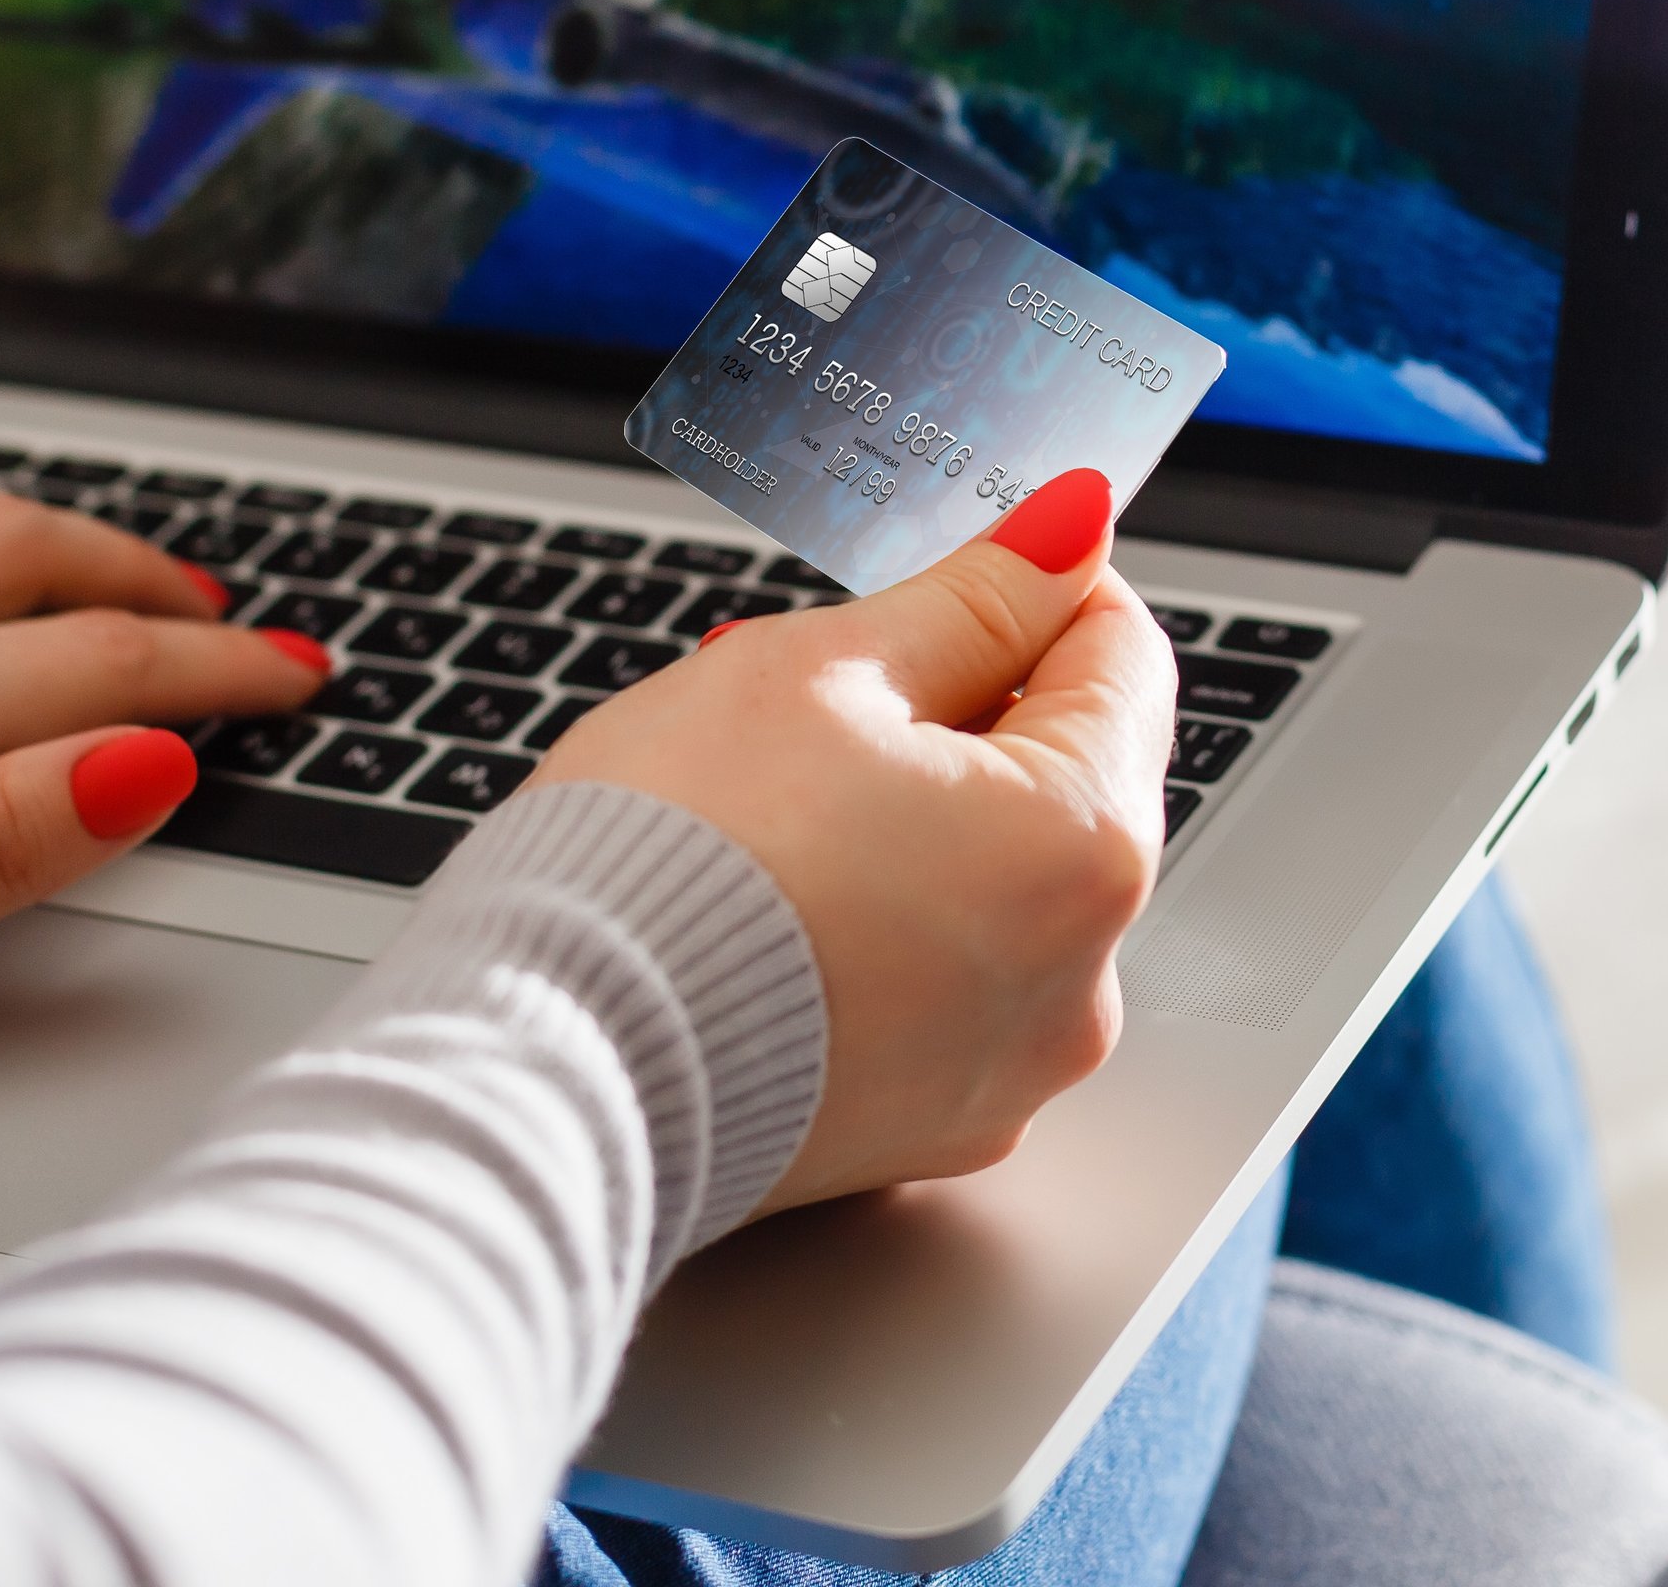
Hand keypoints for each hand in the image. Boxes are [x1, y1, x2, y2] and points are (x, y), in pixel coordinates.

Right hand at [531, 469, 1172, 1210]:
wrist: (544, 1068)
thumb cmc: (669, 864)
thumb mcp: (822, 672)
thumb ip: (970, 600)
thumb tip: (1066, 536)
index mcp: (1084, 848)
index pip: (1123, 662)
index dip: (1038, 590)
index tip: (967, 568)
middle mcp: (1079, 982)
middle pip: (1061, 785)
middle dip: (958, 715)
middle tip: (822, 695)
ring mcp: (1006, 1074)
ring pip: (995, 891)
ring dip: (914, 822)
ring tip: (771, 804)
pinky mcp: (926, 1130)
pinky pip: (936, 991)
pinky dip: (879, 931)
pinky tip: (771, 901)